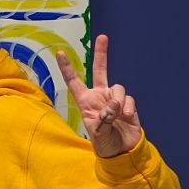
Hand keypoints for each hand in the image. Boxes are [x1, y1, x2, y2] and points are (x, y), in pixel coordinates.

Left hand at [56, 34, 142, 158]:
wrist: (123, 152)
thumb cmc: (104, 144)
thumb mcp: (98, 134)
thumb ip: (104, 119)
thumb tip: (113, 106)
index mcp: (86, 102)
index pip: (74, 82)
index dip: (67, 68)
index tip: (60, 53)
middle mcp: (99, 97)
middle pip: (100, 70)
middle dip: (101, 54)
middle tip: (102, 37)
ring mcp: (114, 99)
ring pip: (117, 87)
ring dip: (118, 101)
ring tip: (118, 116)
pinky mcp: (128, 104)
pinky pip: (129, 98)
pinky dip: (128, 107)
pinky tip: (127, 118)